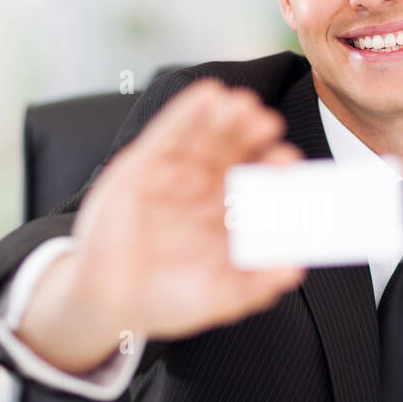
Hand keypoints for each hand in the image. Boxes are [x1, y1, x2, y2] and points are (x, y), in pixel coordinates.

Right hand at [69, 79, 305, 340]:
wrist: (108, 305)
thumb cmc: (167, 301)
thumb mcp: (218, 298)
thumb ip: (255, 286)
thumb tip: (294, 270)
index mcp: (230, 215)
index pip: (259, 182)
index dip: (274, 168)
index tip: (287, 162)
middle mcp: (206, 190)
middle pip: (235, 152)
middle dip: (251, 135)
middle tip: (267, 122)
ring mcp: (174, 175)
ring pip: (205, 138)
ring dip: (224, 118)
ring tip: (242, 103)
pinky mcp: (141, 168)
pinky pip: (167, 135)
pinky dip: (186, 114)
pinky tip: (207, 96)